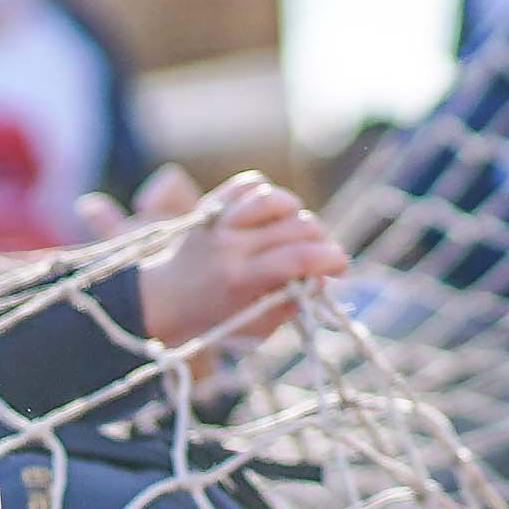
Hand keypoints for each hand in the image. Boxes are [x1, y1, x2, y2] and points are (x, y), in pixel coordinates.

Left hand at [130, 174, 339, 349]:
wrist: (168, 296)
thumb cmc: (220, 317)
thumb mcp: (258, 325)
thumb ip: (293, 303)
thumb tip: (321, 275)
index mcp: (240, 279)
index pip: (297, 258)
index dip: (330, 258)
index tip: (340, 265)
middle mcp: (229, 246)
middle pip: (295, 225)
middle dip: (319, 239)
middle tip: (318, 253)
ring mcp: (220, 222)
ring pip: (274, 198)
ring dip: (295, 212)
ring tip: (293, 231)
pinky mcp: (214, 204)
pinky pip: (252, 183)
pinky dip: (268, 195)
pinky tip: (269, 216)